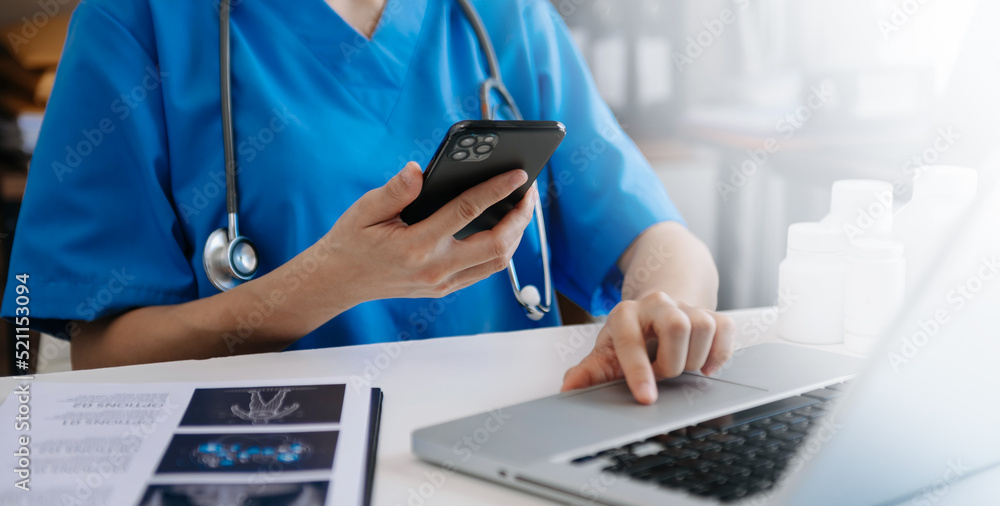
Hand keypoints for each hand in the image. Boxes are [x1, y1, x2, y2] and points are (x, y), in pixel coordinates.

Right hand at [321, 161, 536, 303]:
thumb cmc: (351, 241)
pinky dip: (501, 248)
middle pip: (496, 245)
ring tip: (522, 208)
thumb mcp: (365, 210)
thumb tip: (418, 171)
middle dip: (520, 218)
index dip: (497, 191)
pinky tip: (504, 227)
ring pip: (497, 262)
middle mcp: (435, 268)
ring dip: (516, 235)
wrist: (338, 282)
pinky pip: (484, 270)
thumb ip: (394, 190)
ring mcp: (442, 282)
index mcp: (415, 245)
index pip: (467, 212)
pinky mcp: (444, 288)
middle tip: (529, 192)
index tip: (519, 175)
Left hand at [561, 292, 734, 404]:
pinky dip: (720, 353)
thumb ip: (589, 372)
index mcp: (625, 314)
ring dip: (695, 358)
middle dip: (672, 362)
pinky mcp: (711, 314)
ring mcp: (686, 306)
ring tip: (680, 365)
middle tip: (663, 373)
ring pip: (704, 326)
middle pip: (677, 326)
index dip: (639, 372)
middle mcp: (656, 304)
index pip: (632, 340)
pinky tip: (706, 366)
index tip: (646, 398)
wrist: (655, 313)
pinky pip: (725, 328)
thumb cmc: (629, 339)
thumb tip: (568, 388)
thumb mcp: (606, 355)